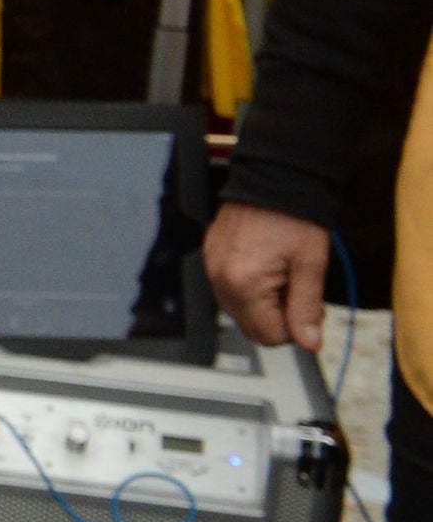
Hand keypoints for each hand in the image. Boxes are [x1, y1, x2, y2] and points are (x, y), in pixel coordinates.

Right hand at [205, 201, 328, 352]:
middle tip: (299, 294)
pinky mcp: (211, 256)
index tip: (309, 312)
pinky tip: (267, 267)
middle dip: (278, 319)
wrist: (272, 178)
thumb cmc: (292, 216)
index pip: (268, 335)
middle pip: (250, 326)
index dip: (294, 330)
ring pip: (238, 310)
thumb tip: (308, 342)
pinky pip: (228, 289)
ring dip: (263, 305)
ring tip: (283, 277)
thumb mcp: (310, 265)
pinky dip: (249, 288)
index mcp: (243, 283)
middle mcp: (220, 278)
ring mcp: (212, 266)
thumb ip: (307, 308)